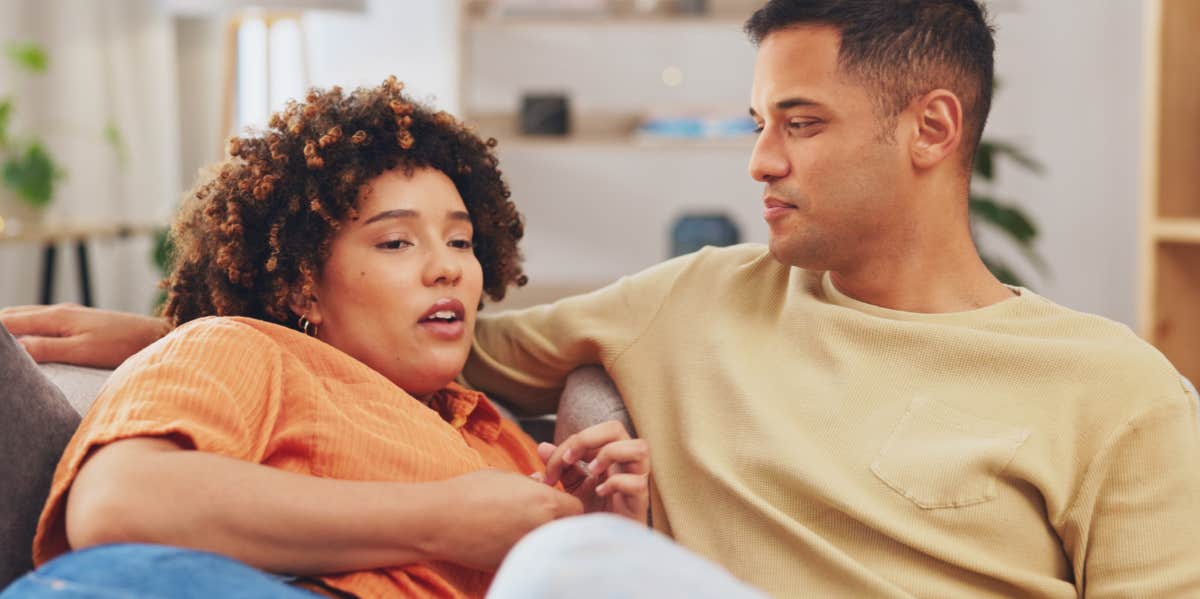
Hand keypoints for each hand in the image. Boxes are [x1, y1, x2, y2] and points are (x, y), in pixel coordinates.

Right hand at [0, 304, 170, 367]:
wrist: (157, 335)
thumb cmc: (123, 345)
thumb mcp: (82, 351)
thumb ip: (46, 348)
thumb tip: (12, 348)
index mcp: (56, 317)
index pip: (8, 322)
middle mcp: (59, 312)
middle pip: (13, 316)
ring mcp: (70, 315)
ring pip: (27, 317)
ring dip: (8, 326)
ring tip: (2, 341)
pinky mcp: (79, 323)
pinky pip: (41, 322)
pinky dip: (24, 327)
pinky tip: (23, 338)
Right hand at [432, 469, 583, 571]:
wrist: (441, 520)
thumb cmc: (470, 492)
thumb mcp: (504, 477)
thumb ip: (529, 482)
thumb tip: (540, 482)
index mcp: (546, 502)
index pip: (577, 508)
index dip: (568, 504)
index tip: (556, 502)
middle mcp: (543, 528)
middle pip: (568, 529)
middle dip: (559, 522)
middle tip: (541, 515)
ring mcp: (530, 549)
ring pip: (549, 544)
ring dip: (542, 536)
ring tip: (520, 526)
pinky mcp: (514, 563)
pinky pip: (530, 556)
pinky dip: (525, 549)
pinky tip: (506, 538)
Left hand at [536, 420, 648, 522]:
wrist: (604, 547)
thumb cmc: (593, 515)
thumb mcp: (572, 488)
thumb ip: (561, 467)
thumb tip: (542, 447)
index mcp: (611, 456)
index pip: (595, 431)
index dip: (572, 442)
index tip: (552, 466)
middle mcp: (626, 464)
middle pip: (616, 428)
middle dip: (588, 438)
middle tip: (569, 459)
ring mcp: (636, 481)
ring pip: (639, 448)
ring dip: (611, 454)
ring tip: (592, 471)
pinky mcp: (640, 502)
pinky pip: (638, 483)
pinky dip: (617, 484)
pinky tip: (600, 493)